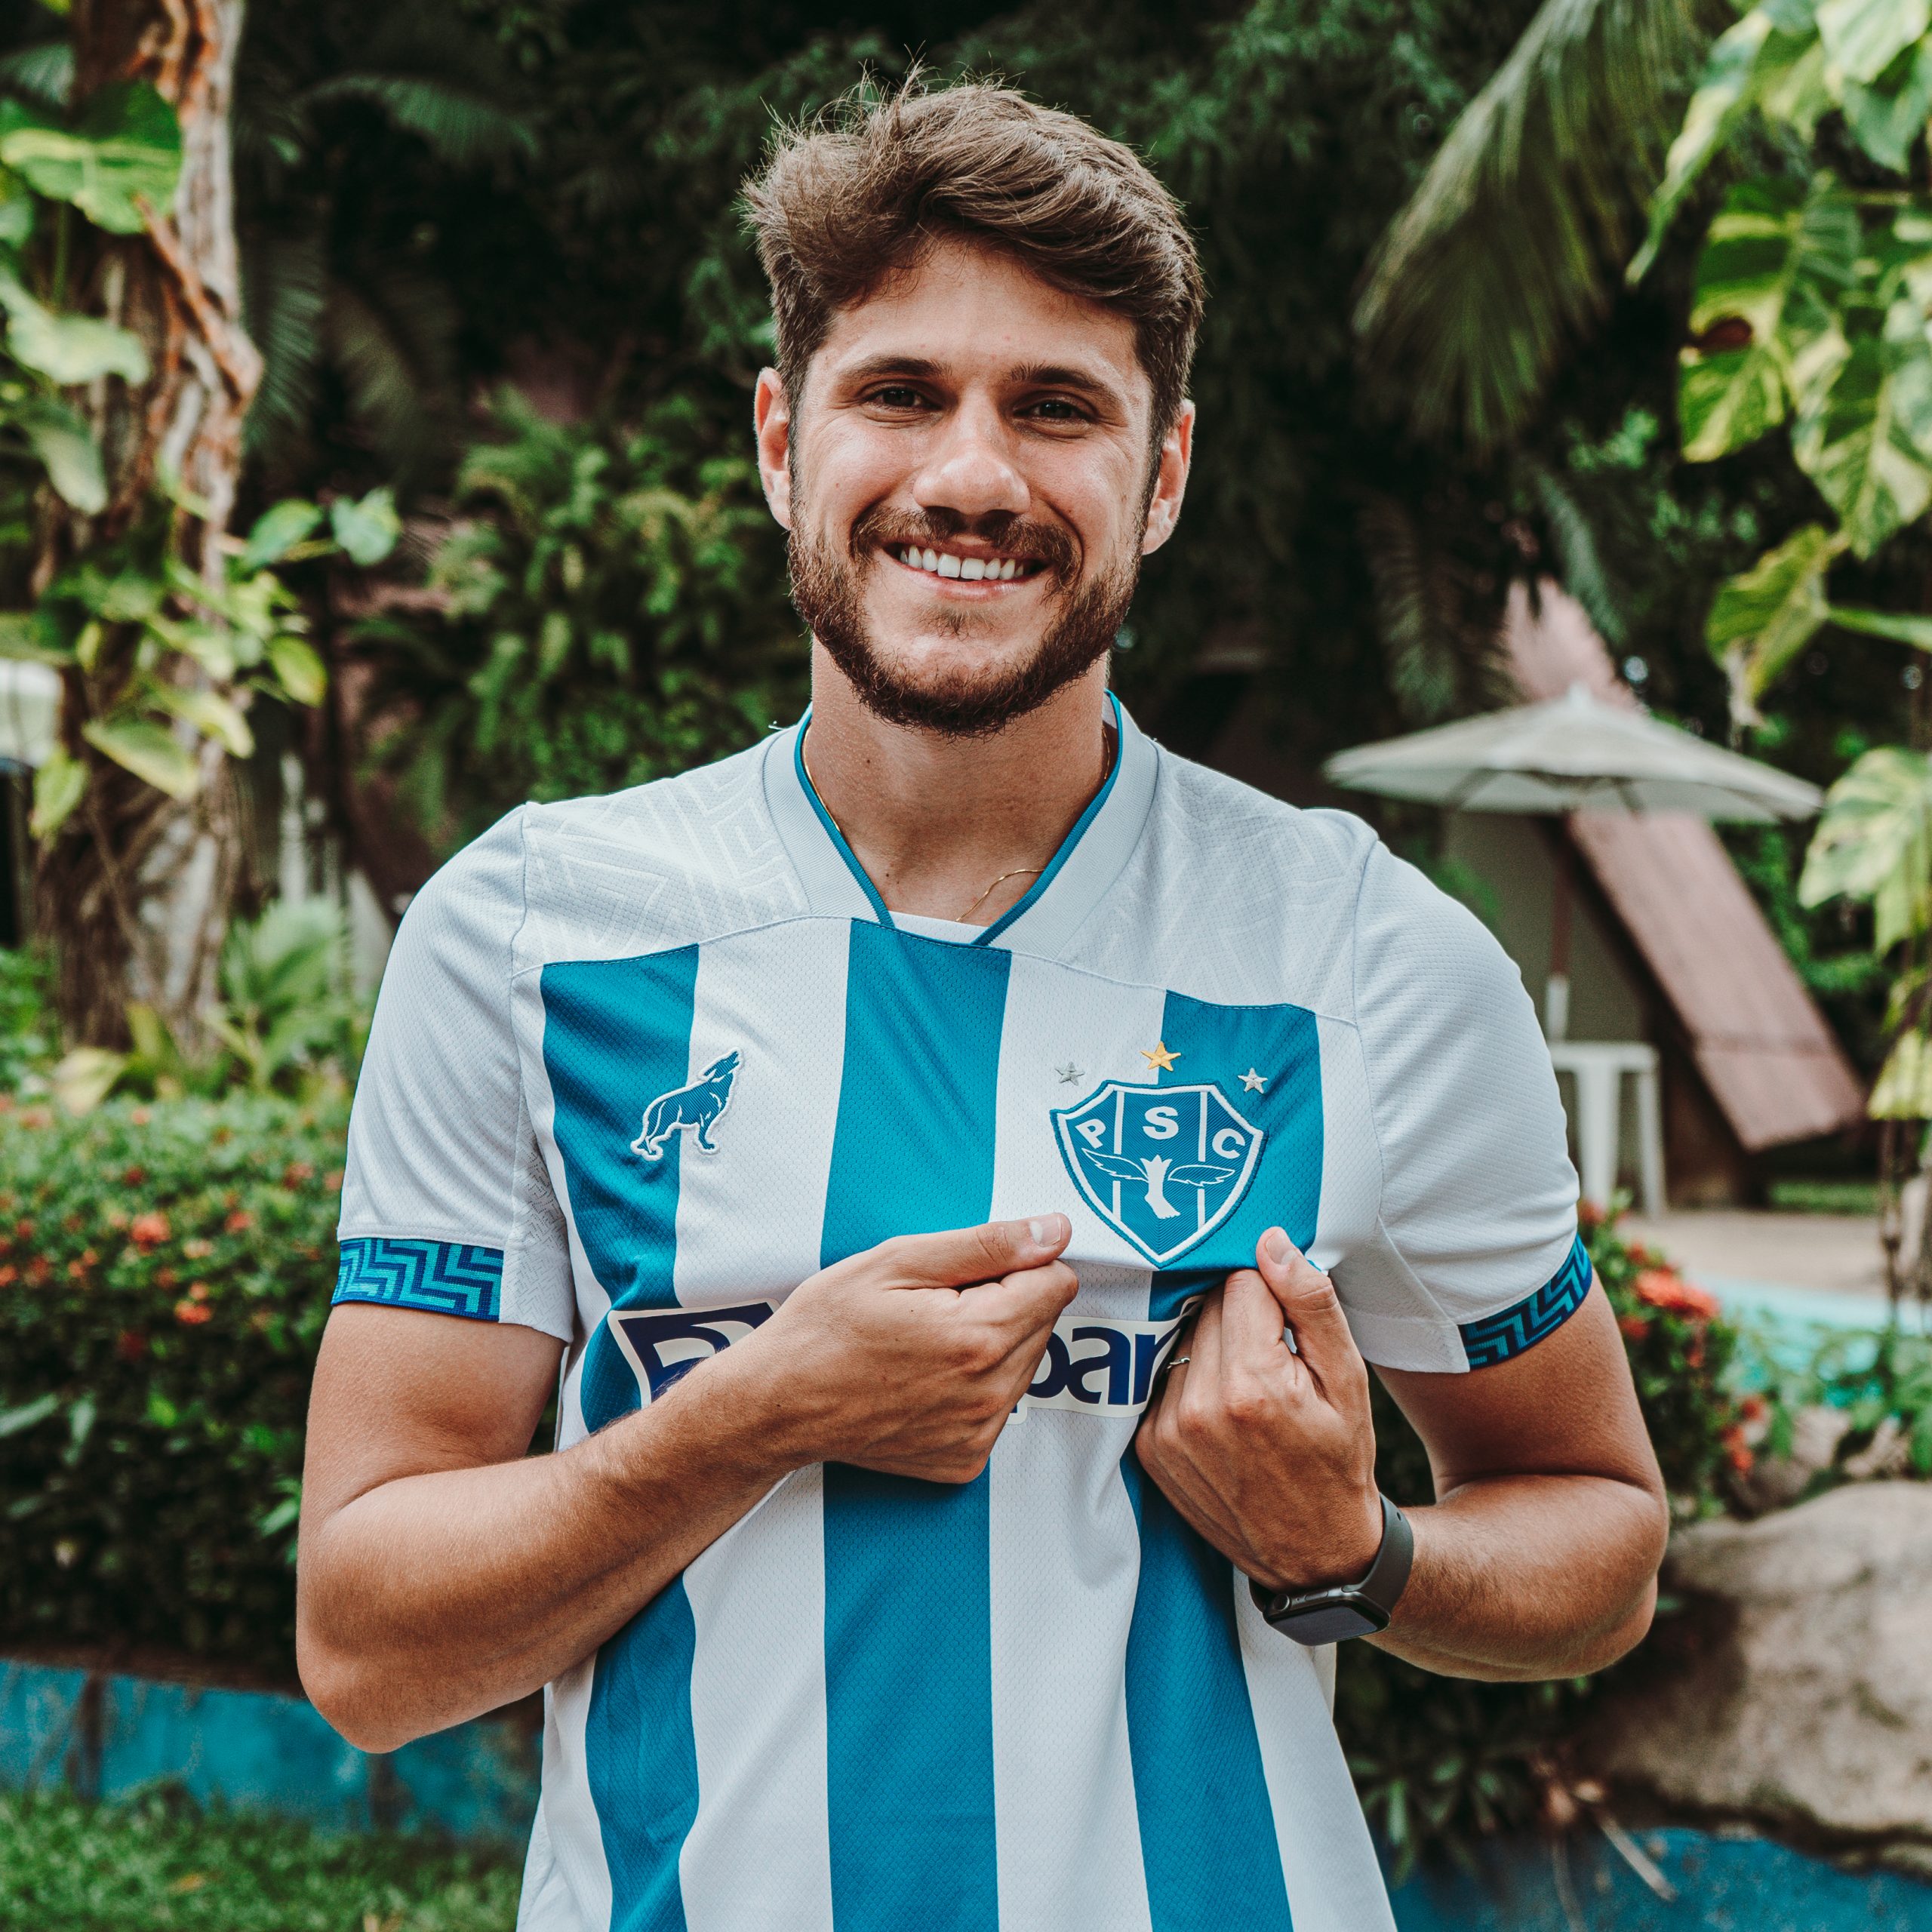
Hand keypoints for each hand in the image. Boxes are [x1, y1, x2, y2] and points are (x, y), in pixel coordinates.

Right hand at [743, 1215, 1076, 1482]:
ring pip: (1024, 1364)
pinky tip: (923, 1376)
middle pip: (1043, 1323)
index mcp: (978, 1336)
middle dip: (1004, 1302)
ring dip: (990, 1343)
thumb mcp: (897, 1262)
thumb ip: (987, 1245)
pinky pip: (998, 1405)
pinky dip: (973, 1385)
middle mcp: (989, 1394)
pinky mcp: (965, 1460)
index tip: (967, 1270)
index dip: (1016, 1263)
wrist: (776, 1405)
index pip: (1058, 1281)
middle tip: (935, 1304)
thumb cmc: (824, 1326)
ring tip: (925, 1341)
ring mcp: (978, 1434)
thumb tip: (1055, 1230)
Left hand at [1134, 1228, 1381, 1591]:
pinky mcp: (1149, 1448)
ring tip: (1250, 1391)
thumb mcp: (1348, 1380)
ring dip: (1212, 1350)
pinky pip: (1164, 1380)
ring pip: (1182, 1341)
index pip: (1241, 1284)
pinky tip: (1223, 1413)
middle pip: (1205, 1308)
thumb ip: (1311, 1304)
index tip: (1288, 1327)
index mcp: (1254, 1384)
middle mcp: (1201, 1406)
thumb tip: (1271, 1243)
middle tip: (1272, 1358)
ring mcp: (1168, 1430)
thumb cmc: (1339, 1460)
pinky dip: (1191, 1384)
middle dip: (1240, 1320)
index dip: (1271, 1297)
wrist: (1316, 1554)